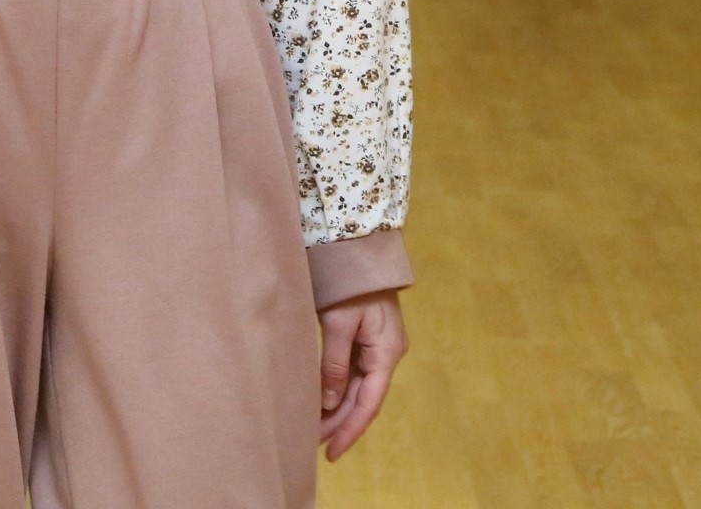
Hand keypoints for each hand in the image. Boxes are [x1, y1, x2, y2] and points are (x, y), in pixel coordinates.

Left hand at [317, 291, 407, 460]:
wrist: (360, 248)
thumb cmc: (350, 282)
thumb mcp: (339, 323)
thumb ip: (334, 364)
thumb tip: (328, 402)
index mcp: (387, 352)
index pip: (369, 403)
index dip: (350, 430)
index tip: (331, 452)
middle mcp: (386, 353)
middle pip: (363, 399)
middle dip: (340, 423)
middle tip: (314, 445)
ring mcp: (378, 346)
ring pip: (357, 387)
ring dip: (337, 408)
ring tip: (313, 430)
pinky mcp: (367, 339)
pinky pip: (353, 372)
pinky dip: (338, 389)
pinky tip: (321, 402)